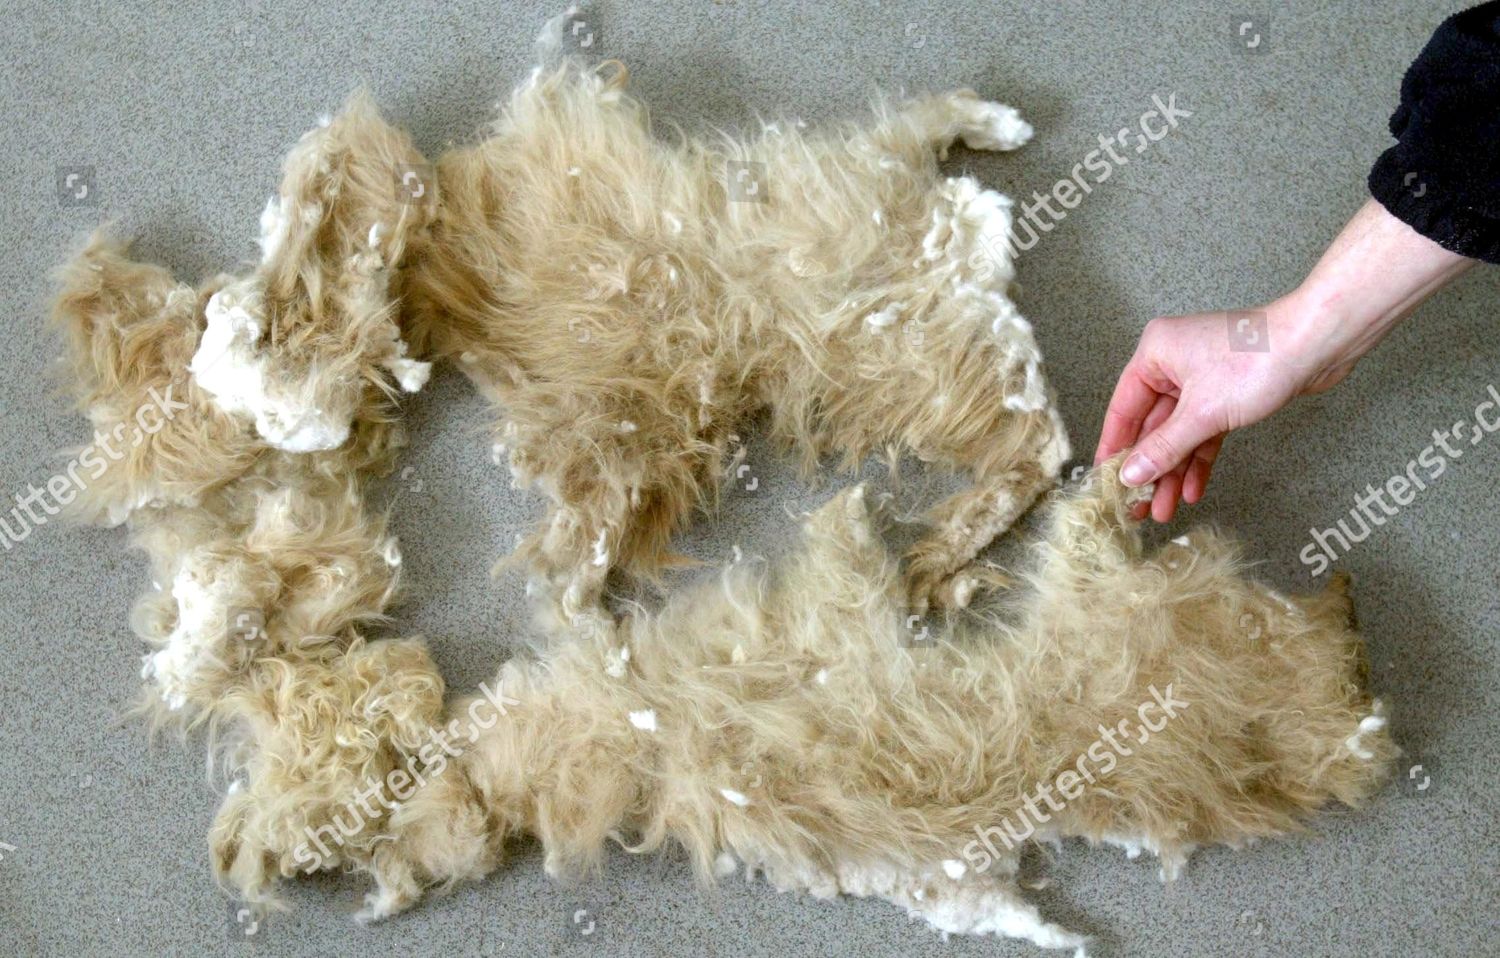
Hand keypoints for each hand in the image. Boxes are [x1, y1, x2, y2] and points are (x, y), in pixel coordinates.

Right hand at [1094, 200, 1472, 522]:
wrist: (1317, 344)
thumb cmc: (1258, 360)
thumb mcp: (1201, 413)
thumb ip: (1163, 448)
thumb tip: (1130, 475)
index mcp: (1155, 353)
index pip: (1123, 409)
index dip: (1115, 448)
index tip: (1107, 481)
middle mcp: (1173, 363)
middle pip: (1151, 426)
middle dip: (1149, 468)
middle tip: (1138, 504)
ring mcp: (1201, 378)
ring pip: (1178, 433)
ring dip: (1174, 471)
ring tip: (1165, 508)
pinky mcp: (1226, 393)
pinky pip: (1203, 431)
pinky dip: (1198, 458)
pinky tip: (1193, 488)